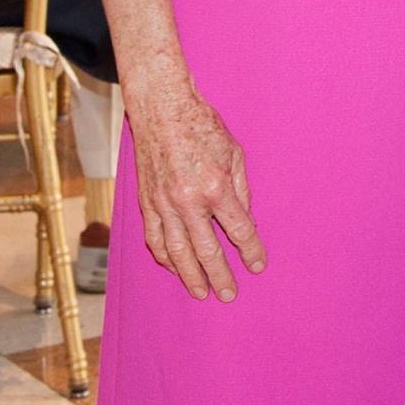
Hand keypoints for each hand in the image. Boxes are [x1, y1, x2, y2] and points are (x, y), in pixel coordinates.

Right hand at [128, 80, 266, 301]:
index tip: (257, 266)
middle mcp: (188, 201)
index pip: (238, 229)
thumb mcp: (235, 153)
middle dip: (220, 275)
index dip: (250, 251)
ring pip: (177, 252)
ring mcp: (164, 204)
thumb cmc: (202, 127)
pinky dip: (165, 257)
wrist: (162, 111)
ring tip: (201, 292)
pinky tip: (174, 268)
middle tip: (229, 294)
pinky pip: (155, 238)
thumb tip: (246, 220)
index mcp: (216, 187)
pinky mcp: (147, 203)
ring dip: (190, 275)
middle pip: (207, 250)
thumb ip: (241, 189)